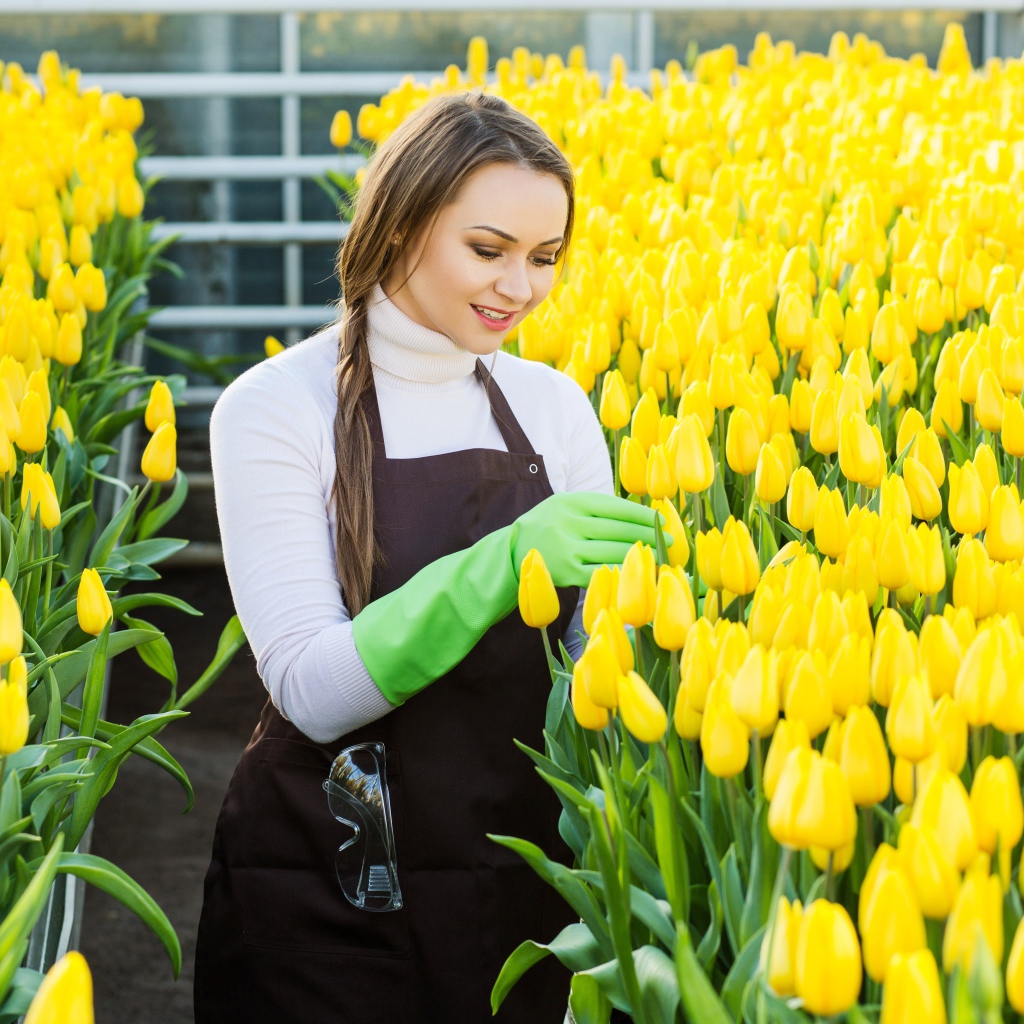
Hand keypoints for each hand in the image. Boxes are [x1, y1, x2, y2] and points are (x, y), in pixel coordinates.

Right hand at [509, 491, 665, 587]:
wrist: (511, 553)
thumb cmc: (547, 528)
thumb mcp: (564, 507)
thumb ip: (595, 509)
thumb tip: (640, 516)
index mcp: (570, 502)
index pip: (615, 507)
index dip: (642, 515)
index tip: (662, 521)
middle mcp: (568, 522)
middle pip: (619, 529)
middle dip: (649, 535)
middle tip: (671, 541)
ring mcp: (566, 549)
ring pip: (614, 550)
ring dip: (641, 555)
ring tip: (660, 556)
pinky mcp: (566, 573)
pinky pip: (602, 571)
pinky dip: (622, 572)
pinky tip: (637, 573)